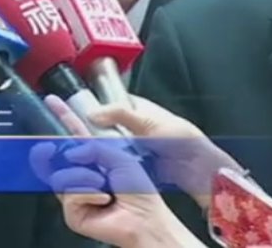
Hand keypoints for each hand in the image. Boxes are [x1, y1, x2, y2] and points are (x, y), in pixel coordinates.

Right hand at [31, 95, 204, 247]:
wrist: (147, 218)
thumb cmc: (141, 189)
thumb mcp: (124, 151)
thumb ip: (97, 142)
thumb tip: (72, 151)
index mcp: (96, 153)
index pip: (75, 131)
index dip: (63, 117)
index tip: (51, 102)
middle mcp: (83, 171)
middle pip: (56, 155)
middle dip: (48, 150)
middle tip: (47, 147)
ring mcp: (75, 192)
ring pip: (60, 176)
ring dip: (83, 177)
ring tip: (103, 185)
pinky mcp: (73, 211)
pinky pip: (69, 195)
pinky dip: (87, 193)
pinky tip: (103, 199)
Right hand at [87, 94, 241, 209]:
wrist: (197, 169)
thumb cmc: (182, 139)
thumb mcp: (148, 121)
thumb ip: (120, 114)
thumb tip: (93, 113)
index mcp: (135, 108)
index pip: (106, 101)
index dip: (91, 106)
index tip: (74, 112)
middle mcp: (130, 125)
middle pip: (102, 125)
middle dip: (91, 131)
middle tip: (76, 137)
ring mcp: (130, 145)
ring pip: (105, 145)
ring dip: (97, 149)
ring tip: (83, 152)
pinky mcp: (132, 164)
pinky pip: (113, 162)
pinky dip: (106, 164)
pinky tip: (97, 166)